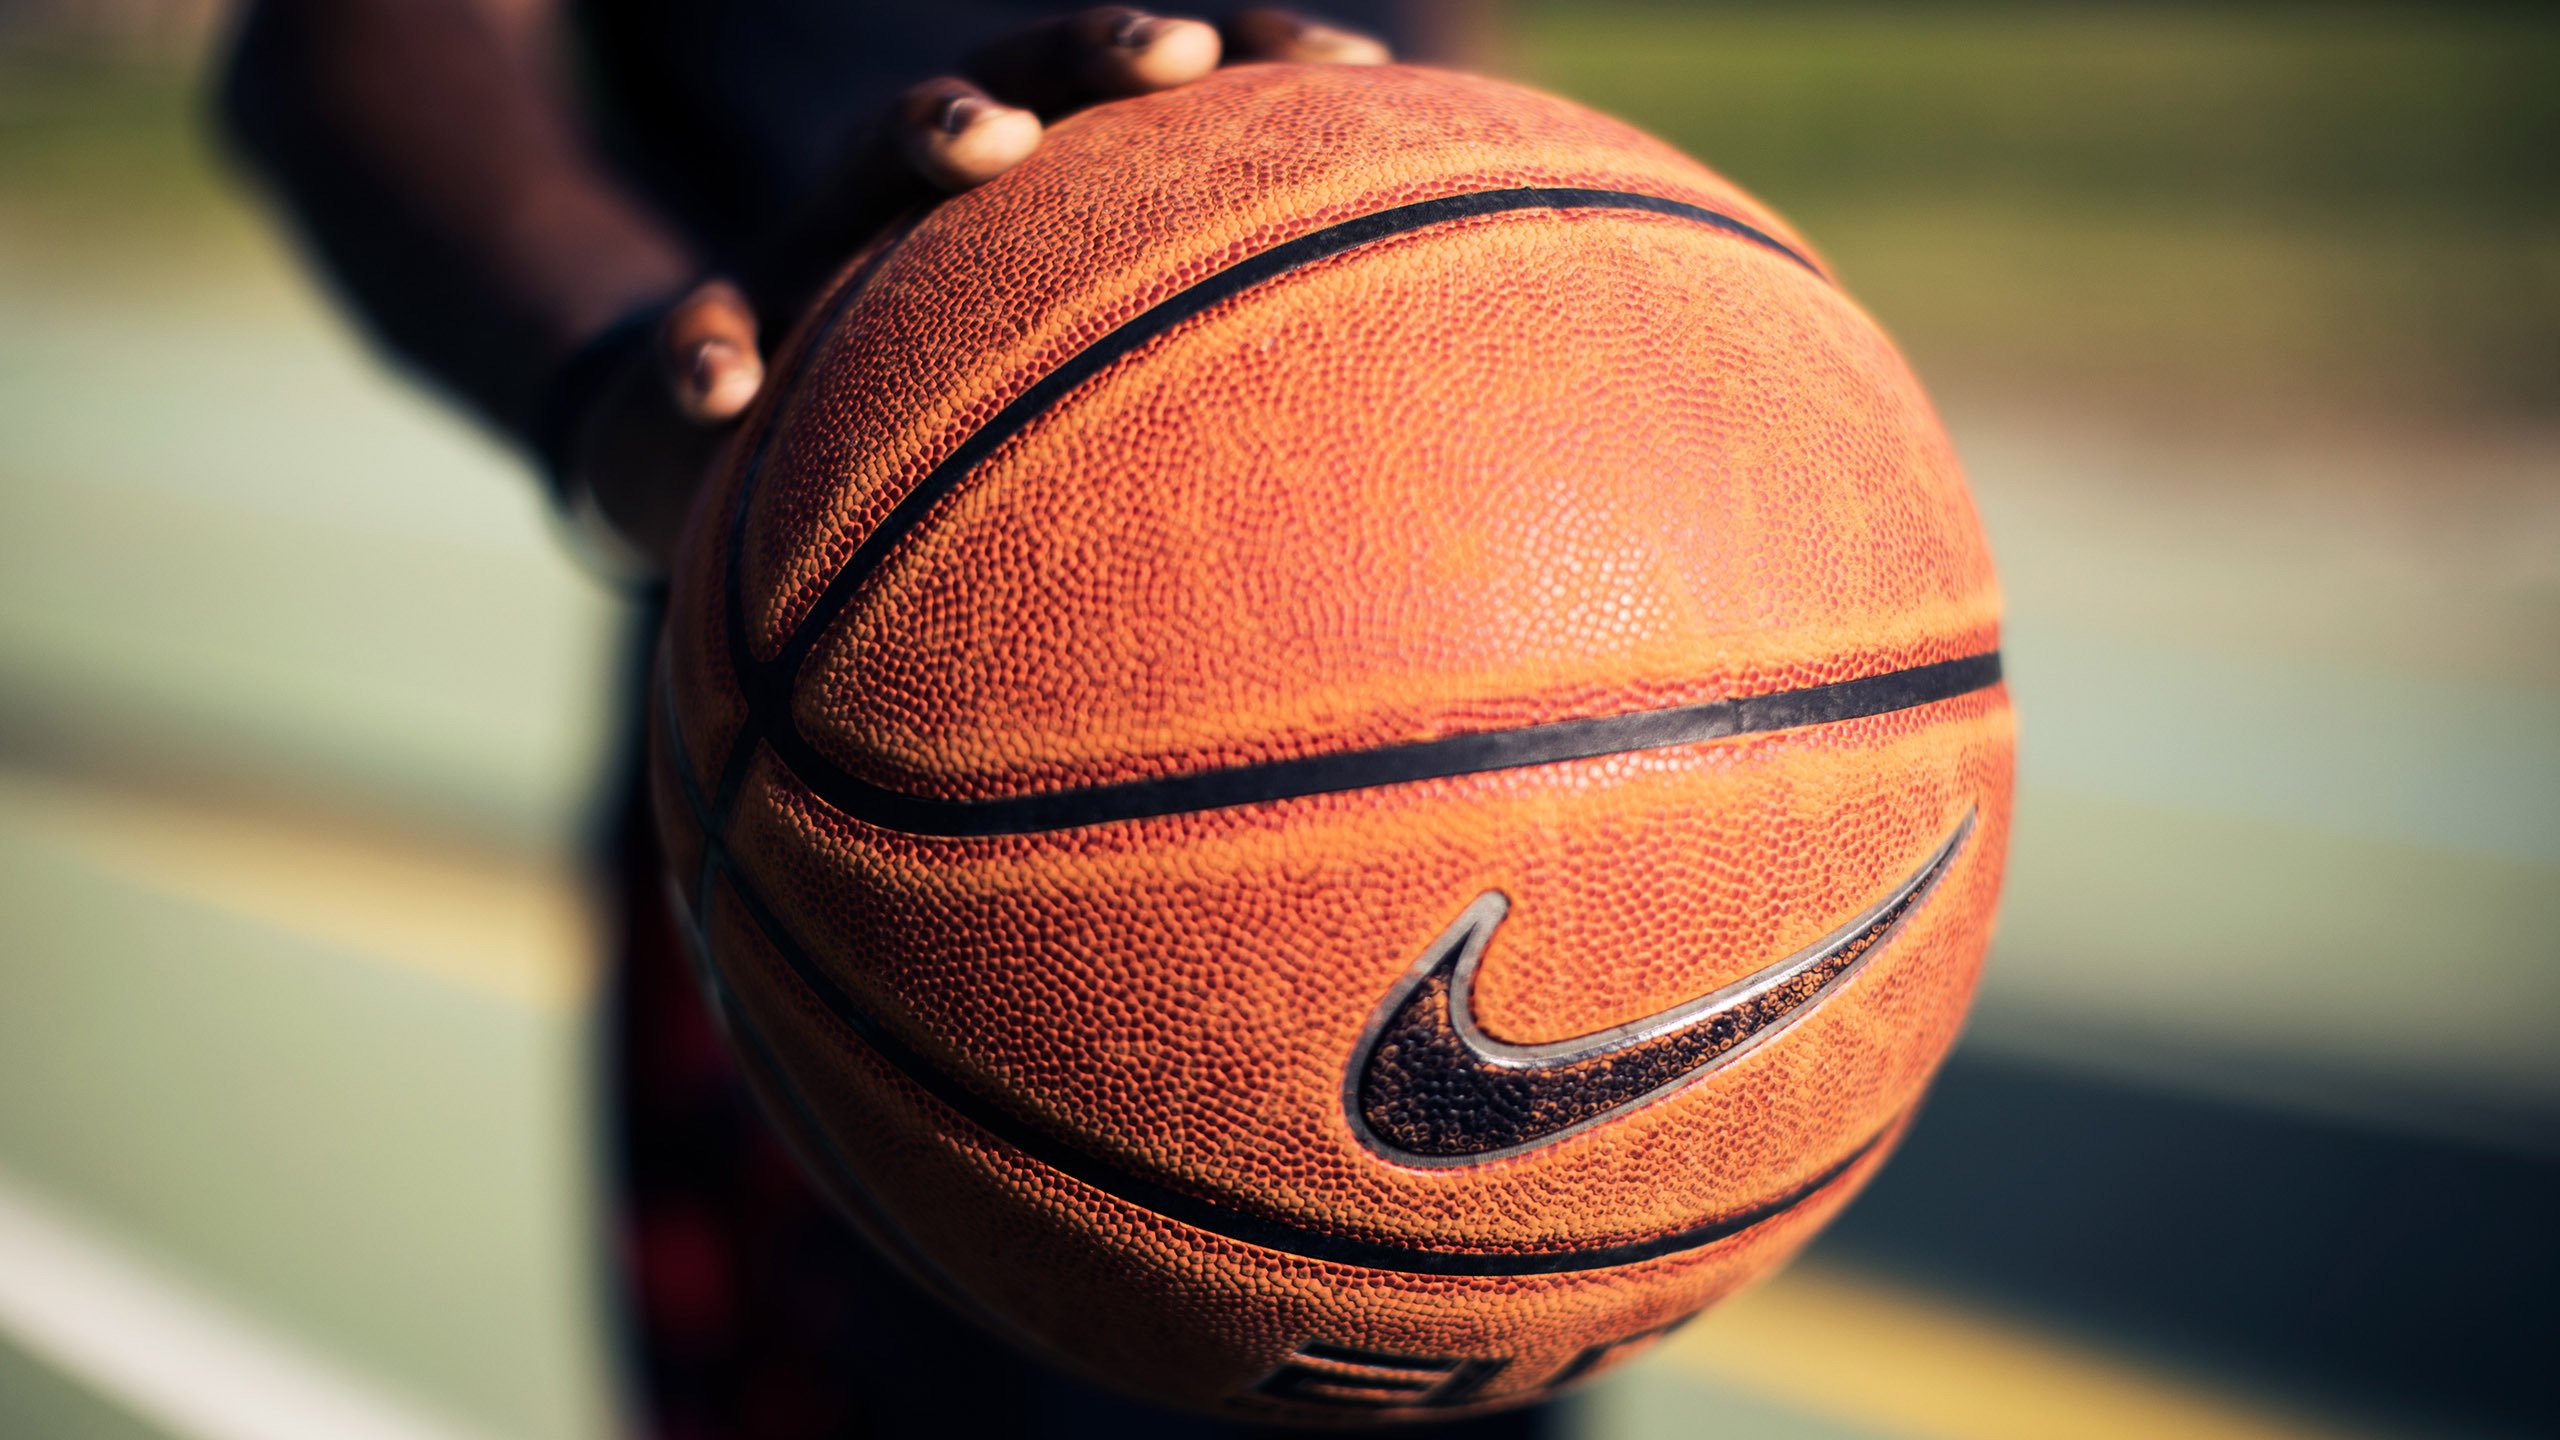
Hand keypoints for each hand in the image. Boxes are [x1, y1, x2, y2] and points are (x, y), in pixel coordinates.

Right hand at [563, 7, 1391, 578]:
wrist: (720, 442)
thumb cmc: (926, 423)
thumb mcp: (1047, 400)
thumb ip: (1171, 390)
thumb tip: (1385, 475)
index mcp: (1029, 196)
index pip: (1151, 103)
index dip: (1257, 59)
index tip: (1364, 63)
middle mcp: (927, 194)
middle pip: (1019, 76)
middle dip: (1098, 53)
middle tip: (1181, 57)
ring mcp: (813, 246)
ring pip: (861, 165)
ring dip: (929, 131)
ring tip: (986, 144)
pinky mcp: (714, 327)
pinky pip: (698, 330)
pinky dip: (707, 346)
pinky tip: (725, 388)